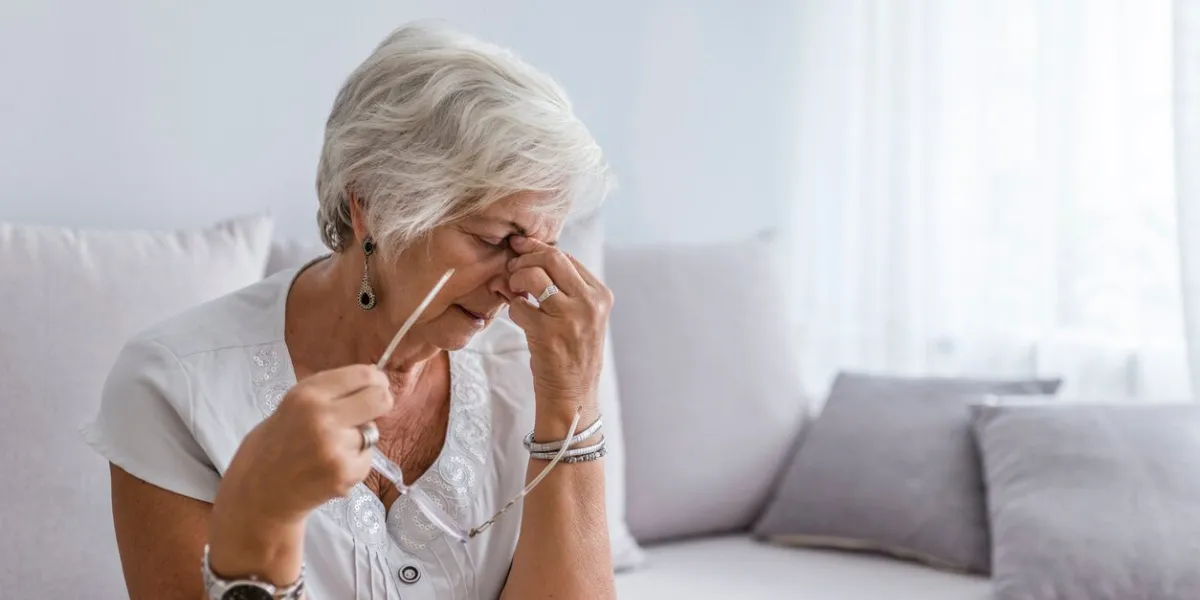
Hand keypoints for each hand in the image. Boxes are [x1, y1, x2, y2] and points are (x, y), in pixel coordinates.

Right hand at [216, 364, 393, 526]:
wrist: (257, 493)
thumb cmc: (275, 444)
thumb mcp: (293, 405)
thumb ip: (330, 393)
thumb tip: (374, 381)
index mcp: (306, 395)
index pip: (362, 375)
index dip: (377, 380)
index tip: (378, 385)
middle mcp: (321, 417)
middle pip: (380, 399)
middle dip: (381, 403)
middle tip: (373, 411)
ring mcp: (334, 447)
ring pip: (372, 432)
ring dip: (358, 440)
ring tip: (329, 451)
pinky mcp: (343, 473)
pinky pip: (366, 459)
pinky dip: (354, 464)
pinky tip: (329, 469)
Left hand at [506, 236, 611, 416]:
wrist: (573, 394)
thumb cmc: (573, 353)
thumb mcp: (583, 316)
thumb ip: (566, 287)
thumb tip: (530, 255)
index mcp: (600, 295)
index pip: (568, 257)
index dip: (540, 249)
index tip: (522, 248)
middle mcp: (589, 303)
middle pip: (553, 258)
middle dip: (526, 257)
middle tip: (512, 267)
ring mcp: (569, 317)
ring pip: (534, 275)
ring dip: (516, 278)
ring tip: (513, 290)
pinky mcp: (548, 333)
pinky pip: (519, 306)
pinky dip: (513, 308)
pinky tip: (519, 316)